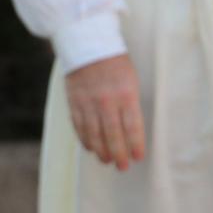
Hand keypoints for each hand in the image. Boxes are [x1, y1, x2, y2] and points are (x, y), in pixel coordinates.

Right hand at [65, 55, 146, 169]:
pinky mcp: (74, 103)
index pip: (132, 125)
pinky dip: (85, 139)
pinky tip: (90, 148)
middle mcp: (107, 101)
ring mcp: (88, 103)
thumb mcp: (131, 80)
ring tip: (107, 161)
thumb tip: (131, 130)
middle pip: (113, 134)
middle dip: (119, 153)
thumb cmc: (116, 64)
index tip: (138, 157)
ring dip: (101, 150)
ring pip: (94, 134)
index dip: (135, 144)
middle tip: (123, 167)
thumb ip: (131, 104)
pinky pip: (79, 126)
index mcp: (126, 94)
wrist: (88, 45)